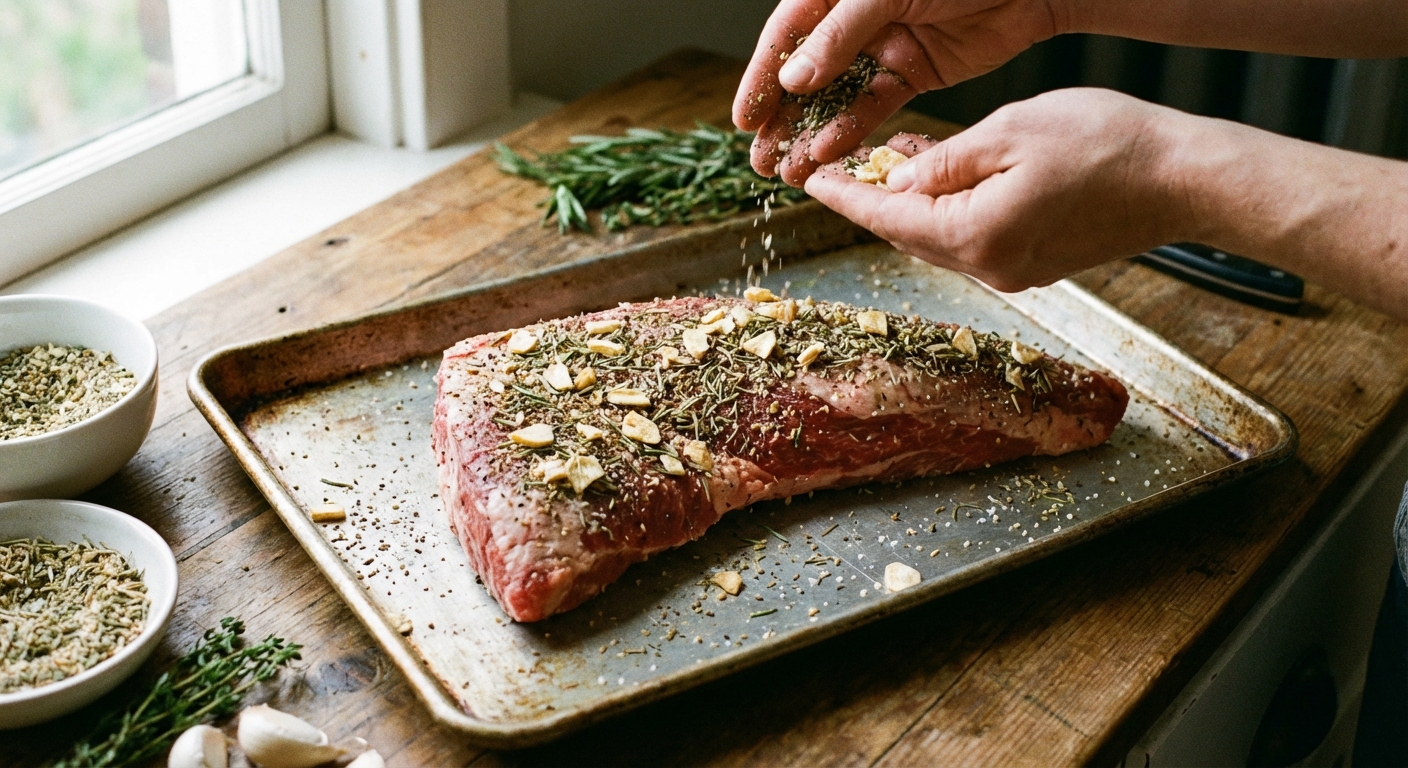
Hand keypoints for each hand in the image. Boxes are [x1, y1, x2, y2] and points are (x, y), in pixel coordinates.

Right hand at [733, 0, 1067, 184]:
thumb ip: (840, 34)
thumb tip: (794, 76)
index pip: (786, 36)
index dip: (762, 78)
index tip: (744, 119)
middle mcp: (853, 19)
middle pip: (806, 74)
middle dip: (782, 119)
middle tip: (759, 161)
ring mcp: (882, 46)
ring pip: (836, 97)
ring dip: (811, 134)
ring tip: (788, 172)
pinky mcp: (911, 71)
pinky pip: (872, 106)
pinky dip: (850, 132)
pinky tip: (828, 156)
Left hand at [805, 89, 1190, 291]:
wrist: (1186, 179)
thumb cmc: (1108, 144)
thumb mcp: (1010, 131)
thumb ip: (945, 161)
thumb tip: (898, 184)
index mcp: (977, 237)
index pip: (888, 220)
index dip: (845, 197)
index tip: (812, 179)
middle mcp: (991, 268)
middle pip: (909, 236)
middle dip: (872, 201)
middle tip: (842, 165)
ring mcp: (1015, 273)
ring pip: (940, 238)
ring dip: (912, 204)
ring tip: (889, 161)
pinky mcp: (1036, 266)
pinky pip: (973, 239)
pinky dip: (948, 210)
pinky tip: (942, 176)